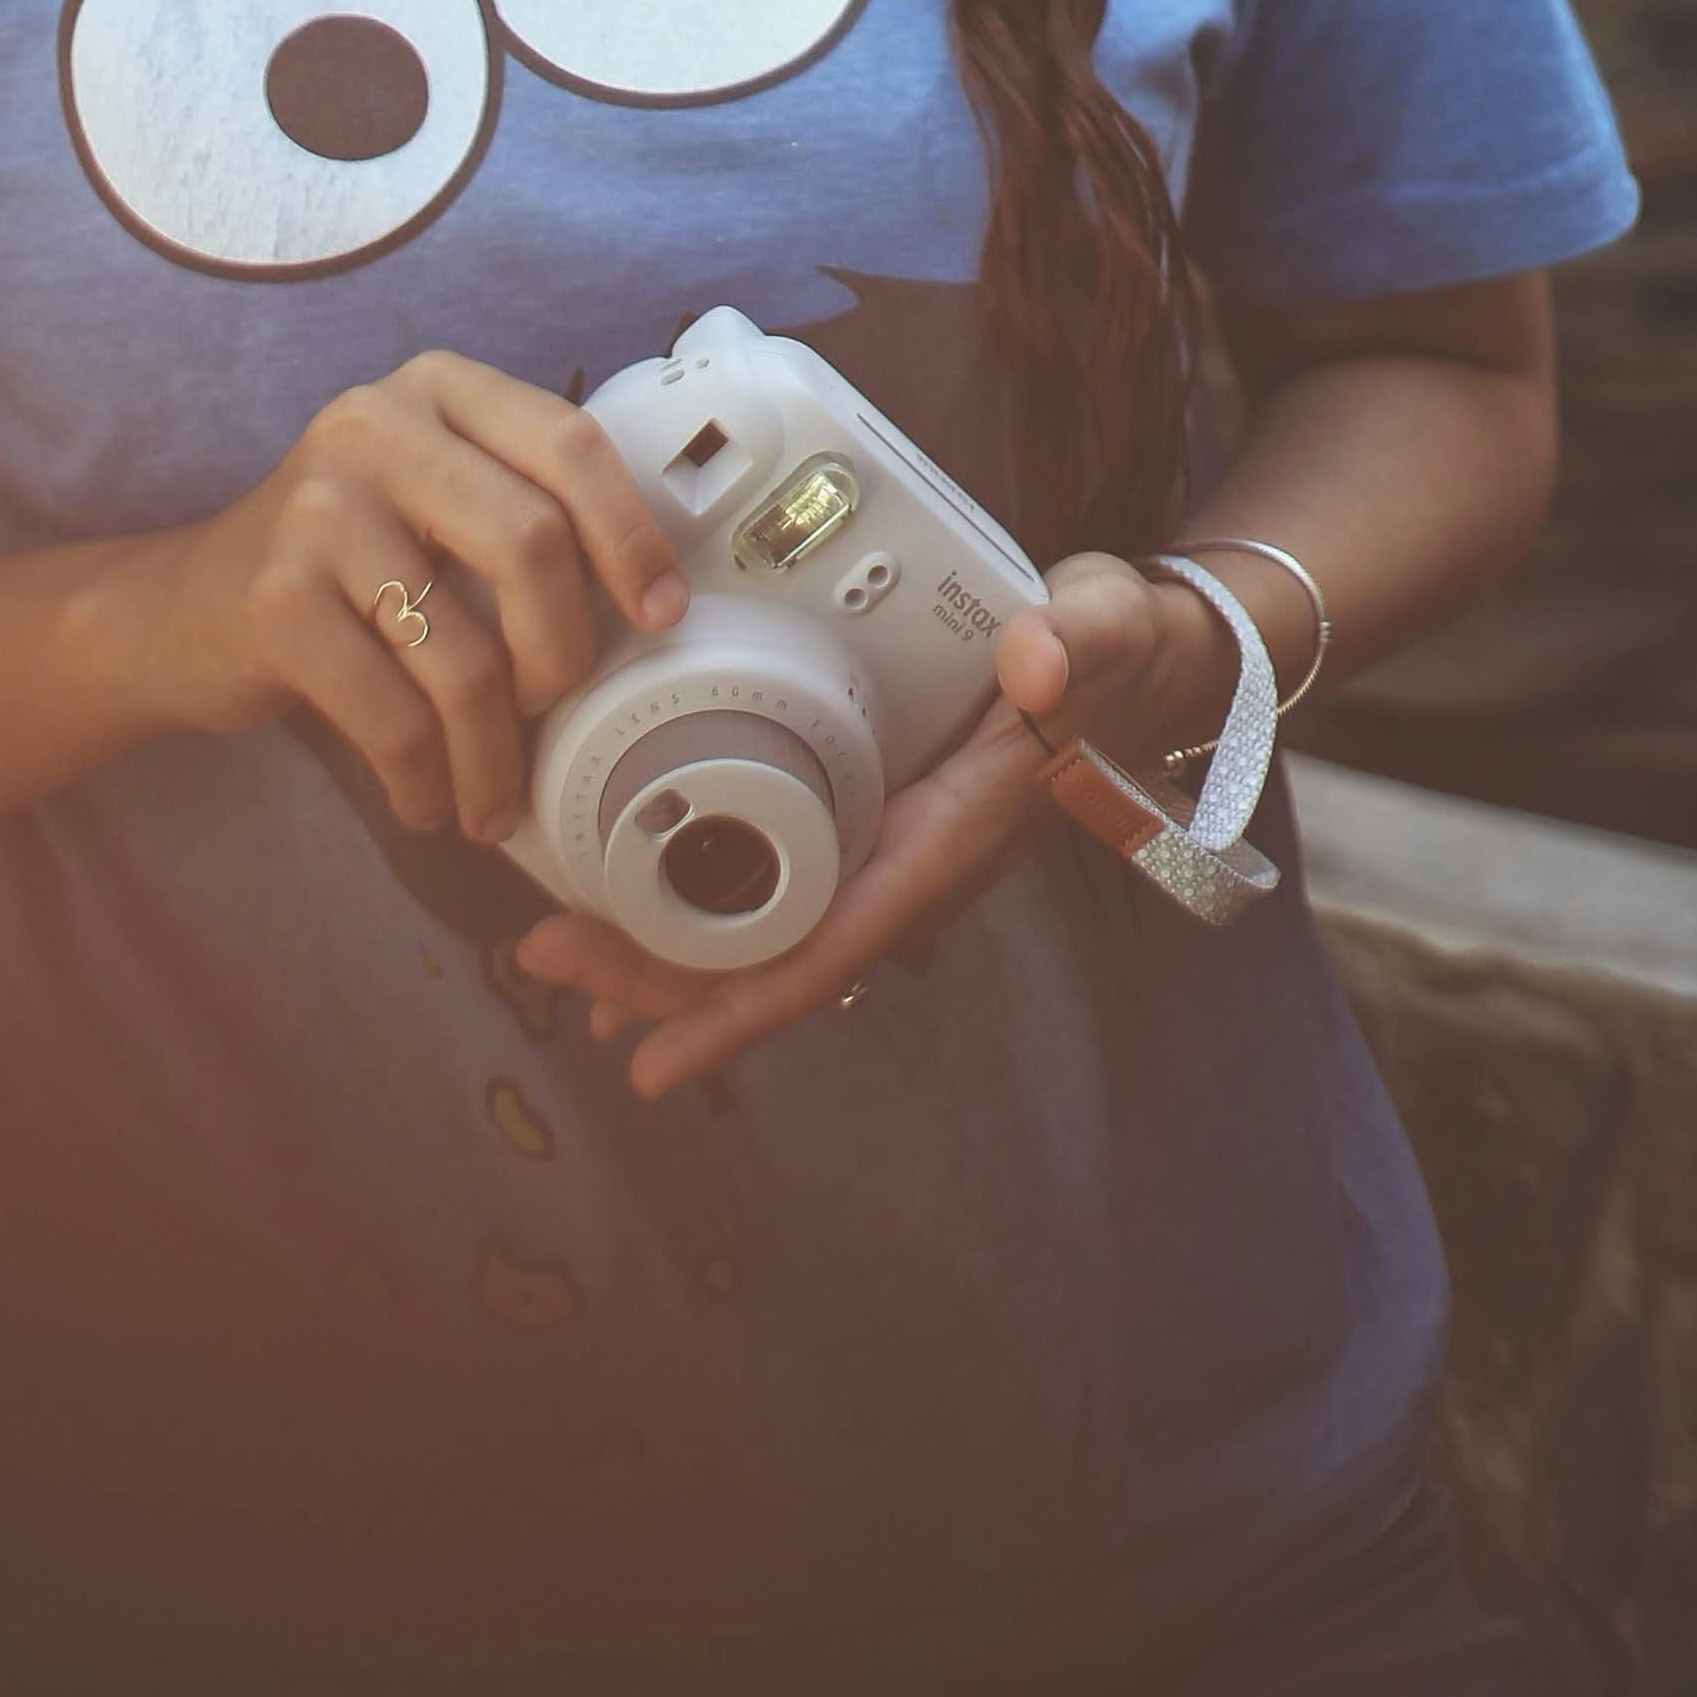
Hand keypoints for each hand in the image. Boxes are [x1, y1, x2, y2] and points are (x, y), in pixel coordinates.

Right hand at [134, 350, 687, 845]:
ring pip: (465, 654)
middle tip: (552, 711)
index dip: (631, 533)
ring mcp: (317, 508)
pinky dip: (426, 780)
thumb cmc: (344, 566)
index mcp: (437, 387)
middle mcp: (375, 426)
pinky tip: (427, 801)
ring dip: (493, 752)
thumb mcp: (431, 496)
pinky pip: (394, 716)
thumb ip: (520, 507)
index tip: (661, 614)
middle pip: (532, 544)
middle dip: (562, 654)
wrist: (184, 611)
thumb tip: (653, 606)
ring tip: (490, 797)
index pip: (569, 441)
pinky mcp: (276, 600)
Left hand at [510, 548, 1231, 1096]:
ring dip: (668, 945)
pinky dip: (706, 893)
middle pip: (773, 955)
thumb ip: (1076, 644)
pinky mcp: (879, 811)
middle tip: (548, 962)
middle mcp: (912, 863)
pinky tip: (646, 888)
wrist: (1148, 662)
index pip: (827, 949)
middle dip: (661, 977)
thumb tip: (1035, 657)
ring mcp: (892, 843)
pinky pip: (781, 877)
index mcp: (946, 842)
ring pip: (768, 925)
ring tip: (568, 956)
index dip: (734, 1012)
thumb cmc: (1119, 653)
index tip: (650, 1064)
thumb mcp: (1104, 632)